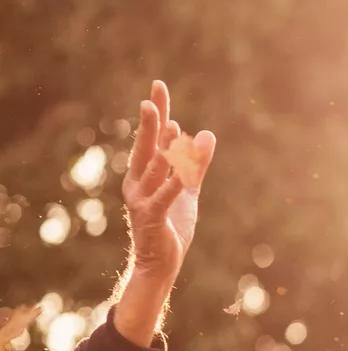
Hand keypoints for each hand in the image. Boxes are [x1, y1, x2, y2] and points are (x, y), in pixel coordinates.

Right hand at [116, 80, 215, 342]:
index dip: (156, 114)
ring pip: (155, 169)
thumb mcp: (187, 189)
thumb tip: (206, 133)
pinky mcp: (152, 217)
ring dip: (164, 148)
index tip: (158, 88)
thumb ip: (195, 164)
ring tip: (172, 127)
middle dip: (150, 123)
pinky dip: (174, 183)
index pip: (151, 138)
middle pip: (145, 147)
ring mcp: (142, 199)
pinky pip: (165, 197)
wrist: (160, 262)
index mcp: (143, 174)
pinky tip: (183, 170)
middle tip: (152, 97)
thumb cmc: (170, 225)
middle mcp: (137, 182)